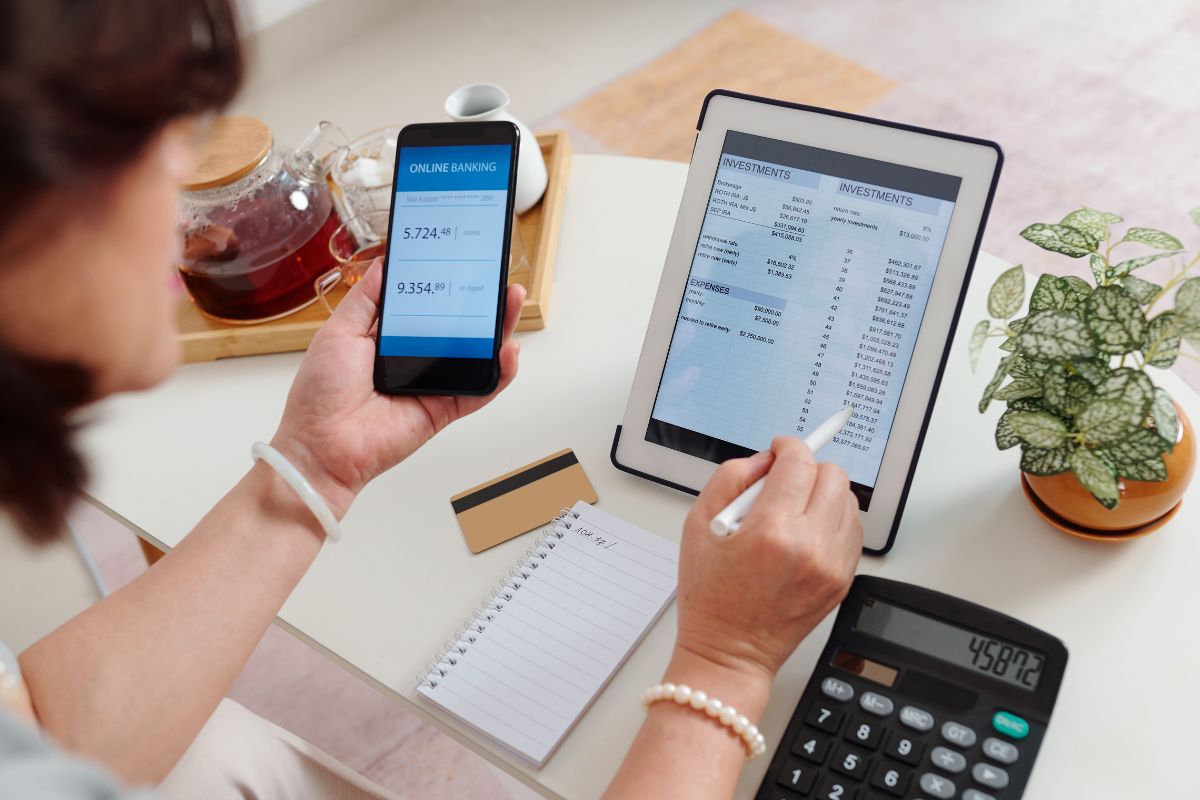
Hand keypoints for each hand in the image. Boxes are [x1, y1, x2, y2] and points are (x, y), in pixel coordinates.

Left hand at [270, 258, 524, 517]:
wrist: (321, 445)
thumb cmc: (320, 395)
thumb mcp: (339, 331)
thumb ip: (366, 298)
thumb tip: (384, 263)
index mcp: (388, 338)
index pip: (427, 305)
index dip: (446, 284)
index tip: (462, 260)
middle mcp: (414, 359)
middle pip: (459, 326)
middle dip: (481, 302)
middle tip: (496, 277)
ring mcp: (432, 384)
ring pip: (476, 355)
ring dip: (499, 330)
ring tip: (511, 302)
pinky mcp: (444, 409)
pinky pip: (479, 390)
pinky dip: (499, 373)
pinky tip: (508, 351)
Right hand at [674, 437, 861, 684]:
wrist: (731, 652)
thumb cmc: (710, 597)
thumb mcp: (697, 526)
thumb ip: (730, 478)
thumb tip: (764, 461)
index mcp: (771, 530)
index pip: (799, 463)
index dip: (788, 447)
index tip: (780, 449)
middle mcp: (809, 547)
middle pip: (833, 477)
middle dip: (808, 469)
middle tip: (785, 481)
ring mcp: (831, 566)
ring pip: (848, 502)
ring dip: (823, 495)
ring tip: (794, 510)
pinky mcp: (842, 581)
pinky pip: (852, 531)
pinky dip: (833, 522)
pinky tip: (806, 532)